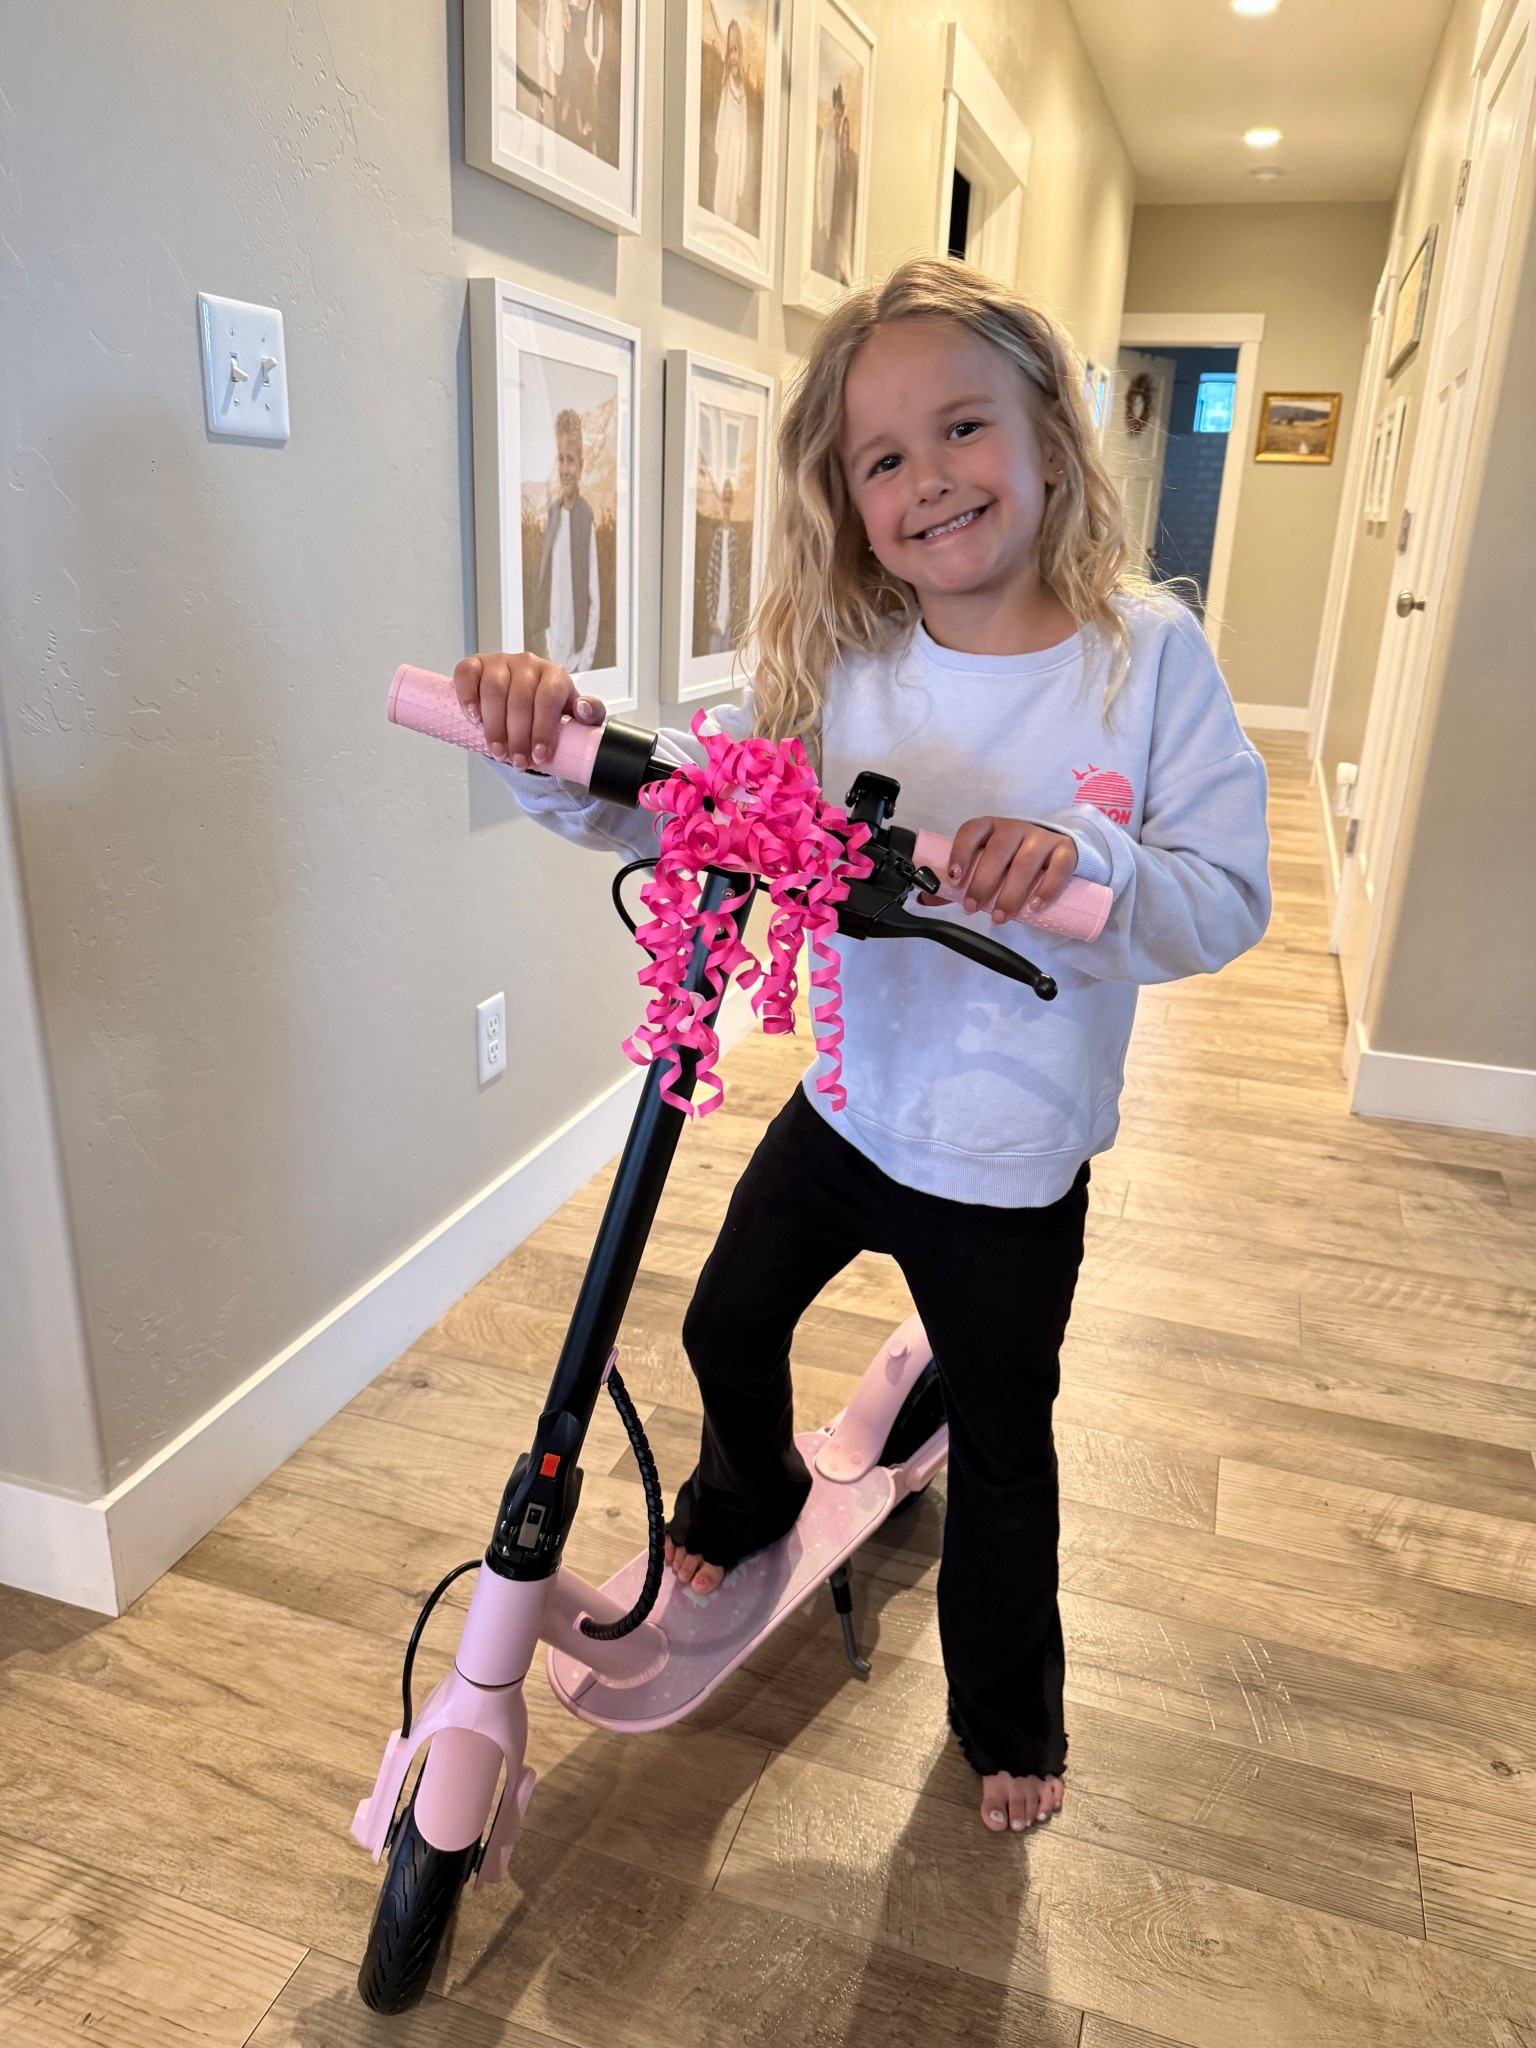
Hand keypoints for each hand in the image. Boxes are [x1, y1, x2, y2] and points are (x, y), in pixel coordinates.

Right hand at [452, 652, 605, 768]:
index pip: (547, 699)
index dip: (542, 729)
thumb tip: (584, 709)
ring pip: (494, 691)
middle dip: (518, 737)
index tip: (539, 756)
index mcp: (554, 675)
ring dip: (494, 726)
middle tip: (518, 761)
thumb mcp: (576, 717)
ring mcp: (500, 662)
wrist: (526, 705)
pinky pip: (467, 674)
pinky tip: (474, 718)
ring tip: (497, 751)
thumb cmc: (549, 712)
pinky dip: (467, 696)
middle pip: (519, 699)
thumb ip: (590, 714)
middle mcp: (527, 664)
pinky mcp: (476, 665)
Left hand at [918, 816, 1077, 924]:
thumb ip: (960, 881)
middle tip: (973, 909)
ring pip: (1025, 862)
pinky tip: (1035, 906)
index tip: (953, 878)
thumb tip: (925, 898)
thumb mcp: (986, 863)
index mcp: (990, 828)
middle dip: (983, 883)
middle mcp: (1015, 828)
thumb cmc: (1012, 859)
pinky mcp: (1065, 850)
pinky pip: (1058, 867)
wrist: (1056, 848)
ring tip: (1002, 917)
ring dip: (1011, 893)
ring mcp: (1041, 837)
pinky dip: (1047, 888)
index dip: (960, 852)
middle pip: (998, 852)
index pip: (971, 831)